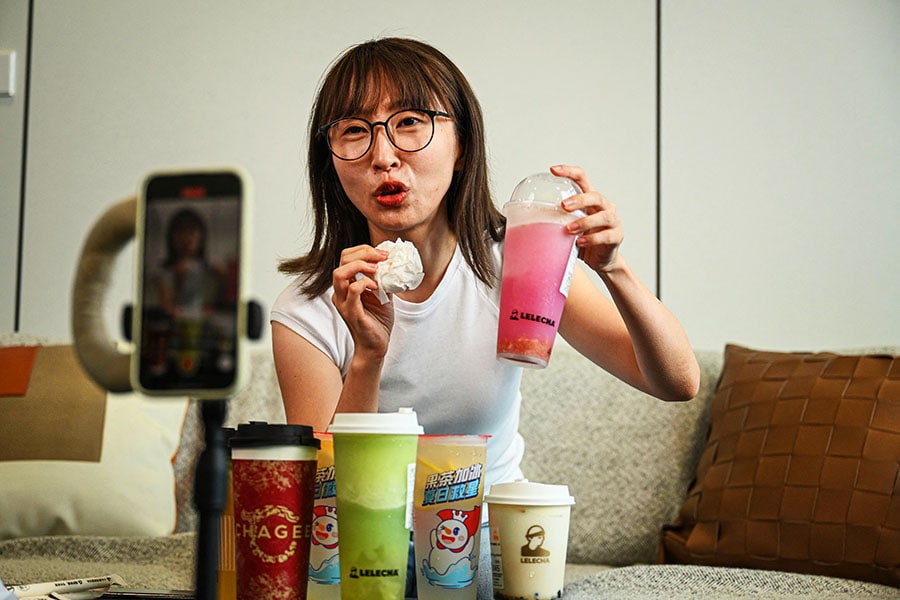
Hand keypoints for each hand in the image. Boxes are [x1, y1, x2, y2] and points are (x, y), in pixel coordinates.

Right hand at [331, 244, 393, 358]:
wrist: (375, 346)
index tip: (383, 253)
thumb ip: (383, 279)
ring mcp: (344, 302)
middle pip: (342, 261)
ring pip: (340, 274)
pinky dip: (365, 283)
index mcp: (346, 286)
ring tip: (377, 268)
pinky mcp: (351, 312)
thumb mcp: (383, 294)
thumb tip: (393, 263)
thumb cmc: (377, 322)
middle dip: (364, 253)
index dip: (364, 250)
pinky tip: (377, 286)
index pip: (347, 258)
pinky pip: (353, 291)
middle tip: (383, 256)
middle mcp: (341, 292)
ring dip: (361, 266)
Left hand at [550, 164, 623, 273]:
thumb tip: (523, 221)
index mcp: (590, 200)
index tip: (553, 170)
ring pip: (604, 216)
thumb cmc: (582, 240)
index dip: (569, 172)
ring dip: (585, 221)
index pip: (582, 179)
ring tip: (569, 229)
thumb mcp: (567, 227)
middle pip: (596, 196)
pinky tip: (580, 242)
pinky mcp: (616, 237)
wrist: (600, 259)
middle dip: (579, 199)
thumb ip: (554, 221)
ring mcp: (613, 221)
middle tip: (563, 206)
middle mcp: (604, 207)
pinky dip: (592, 238)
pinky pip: (607, 235)